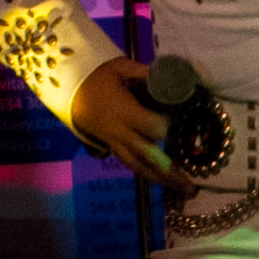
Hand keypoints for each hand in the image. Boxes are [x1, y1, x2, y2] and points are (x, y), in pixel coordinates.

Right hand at [69, 57, 191, 189]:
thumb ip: (147, 74)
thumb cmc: (95, 75)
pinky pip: (130, 163)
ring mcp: (113, 142)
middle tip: (191, 185)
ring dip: (160, 179)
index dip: (166, 126)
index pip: (150, 127)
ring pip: (138, 166)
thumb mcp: (121, 67)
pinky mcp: (110, 147)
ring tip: (183, 190)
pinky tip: (163, 180)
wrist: (67, 89)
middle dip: (169, 170)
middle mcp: (118, 132)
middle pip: (147, 155)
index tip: (178, 119)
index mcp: (121, 111)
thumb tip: (175, 77)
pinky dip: (147, 172)